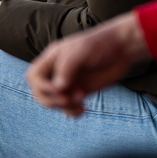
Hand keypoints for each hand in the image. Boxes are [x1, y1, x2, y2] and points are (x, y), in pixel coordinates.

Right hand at [27, 15, 149, 115]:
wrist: (123, 48)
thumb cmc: (101, 44)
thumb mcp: (82, 51)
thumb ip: (67, 68)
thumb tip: (58, 88)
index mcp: (53, 58)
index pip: (34, 76)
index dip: (42, 87)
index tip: (60, 89)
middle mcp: (58, 71)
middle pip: (40, 93)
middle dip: (52, 100)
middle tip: (70, 99)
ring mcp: (69, 82)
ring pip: (54, 102)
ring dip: (64, 107)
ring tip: (82, 101)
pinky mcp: (80, 91)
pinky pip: (68, 108)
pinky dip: (72, 112)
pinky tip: (83, 110)